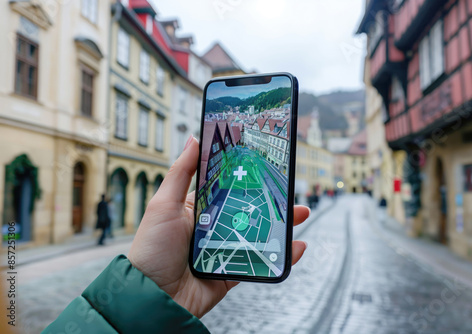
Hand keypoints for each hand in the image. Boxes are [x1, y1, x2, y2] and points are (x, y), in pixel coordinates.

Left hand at [128, 136, 309, 317]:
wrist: (154, 299)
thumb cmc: (151, 250)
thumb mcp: (163, 205)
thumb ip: (180, 173)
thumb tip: (193, 139)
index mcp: (197, 208)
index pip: (225, 187)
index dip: (245, 176)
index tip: (263, 163)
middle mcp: (212, 226)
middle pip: (248, 209)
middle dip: (270, 199)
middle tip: (288, 188)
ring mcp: (224, 248)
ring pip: (258, 233)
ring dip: (281, 224)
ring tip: (300, 213)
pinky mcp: (232, 271)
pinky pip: (260, 261)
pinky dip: (280, 256)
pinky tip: (296, 246)